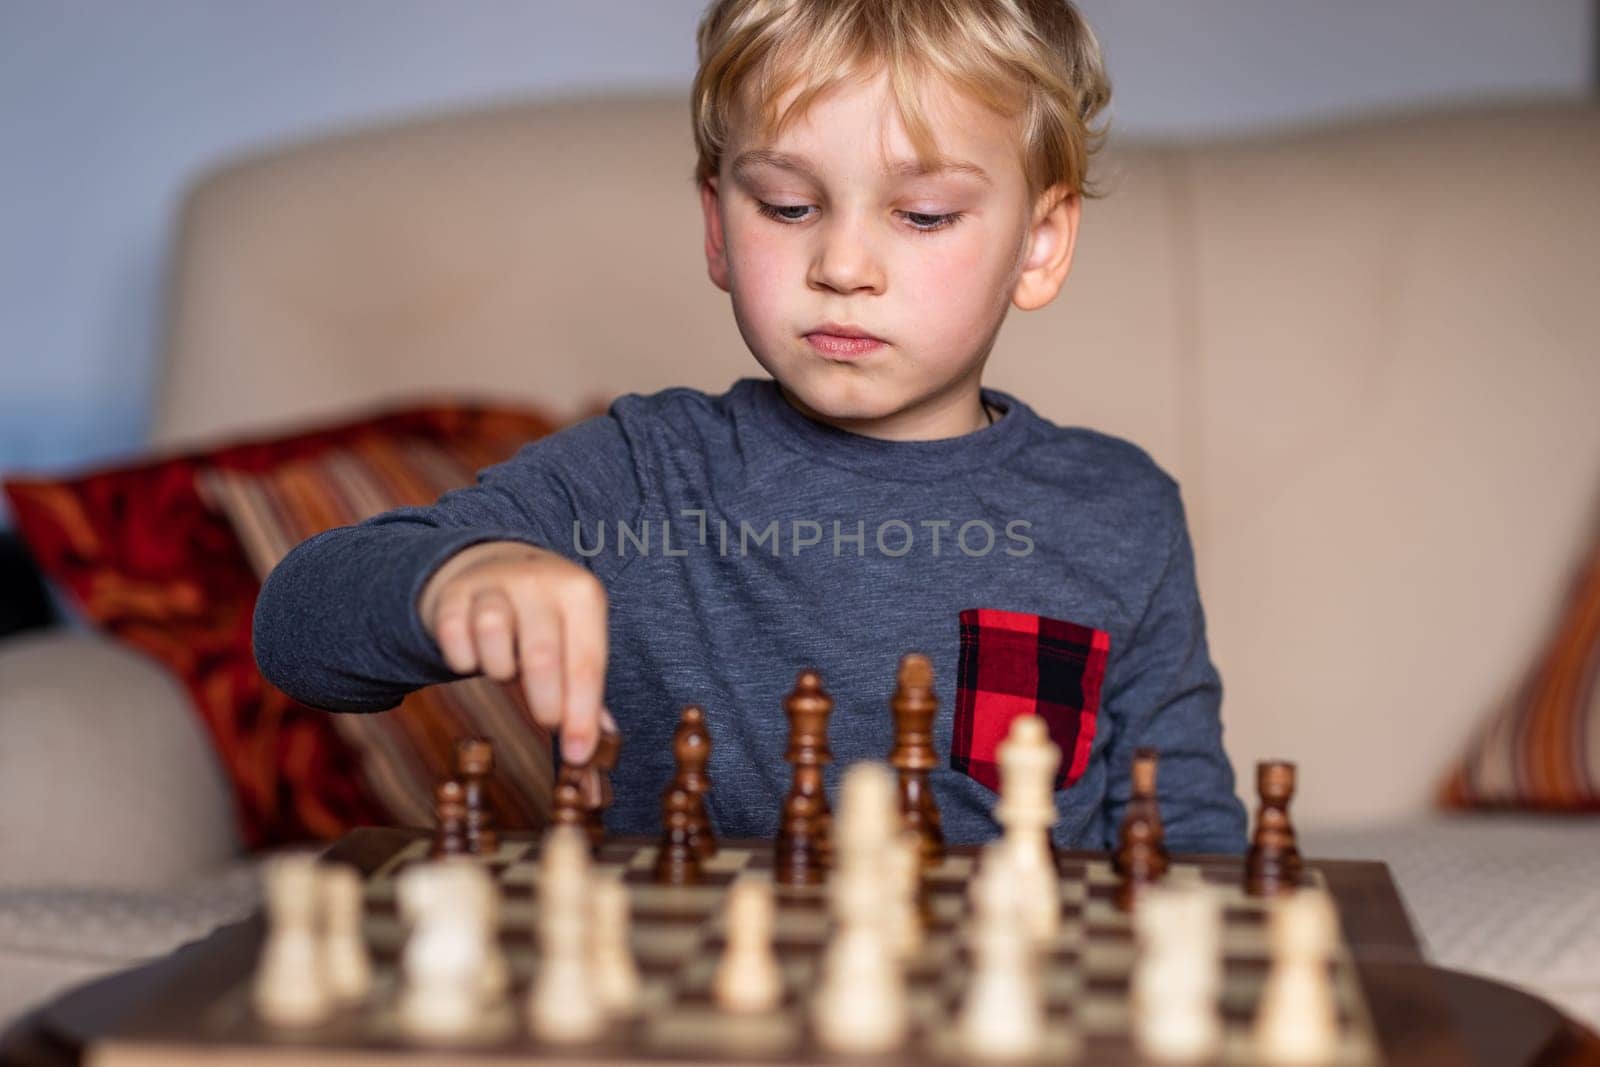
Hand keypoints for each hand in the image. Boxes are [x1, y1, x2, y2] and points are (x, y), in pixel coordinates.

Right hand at [418, 540, 612, 762]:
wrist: (498, 565)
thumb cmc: (548, 615)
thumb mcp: (578, 635)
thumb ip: (587, 688)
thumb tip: (600, 744)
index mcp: (581, 594)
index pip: (586, 663)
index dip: (581, 715)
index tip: (576, 755)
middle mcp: (540, 581)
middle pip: (541, 655)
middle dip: (547, 702)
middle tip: (547, 721)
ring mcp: (494, 582)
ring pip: (493, 634)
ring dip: (500, 668)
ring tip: (508, 670)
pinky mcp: (455, 592)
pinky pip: (453, 634)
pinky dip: (462, 658)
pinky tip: (475, 658)